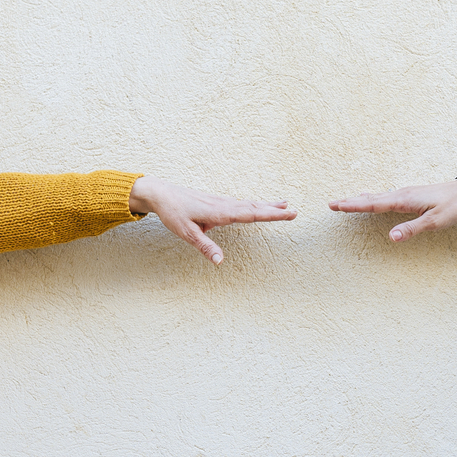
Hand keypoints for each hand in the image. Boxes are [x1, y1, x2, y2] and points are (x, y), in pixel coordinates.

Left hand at [128, 177, 295, 263]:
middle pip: (254, 207)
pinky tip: (259, 205)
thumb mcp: (187, 234)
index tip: (289, 214)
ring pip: (249, 204)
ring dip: (267, 205)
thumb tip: (220, 262)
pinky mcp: (218, 201)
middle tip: (295, 211)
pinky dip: (254, 204)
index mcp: (220, 212)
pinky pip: (241, 203)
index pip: (251, 214)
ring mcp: (222, 201)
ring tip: (284, 205)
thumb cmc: (173, 213)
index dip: (271, 215)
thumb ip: (205, 247)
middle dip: (275, 210)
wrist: (161, 193)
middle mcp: (224, 204)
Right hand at [330, 175, 456, 241]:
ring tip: (344, 202)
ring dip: (359, 199)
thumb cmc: (451, 207)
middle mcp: (401, 194)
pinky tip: (369, 198)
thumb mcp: (433, 222)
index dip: (354, 206)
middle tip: (331, 204)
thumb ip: (411, 229)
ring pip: (376, 196)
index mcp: (403, 200)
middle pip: (370, 198)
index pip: (374, 204)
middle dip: (350, 201)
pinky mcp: (409, 194)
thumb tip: (391, 238)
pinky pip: (384, 196)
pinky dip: (371, 197)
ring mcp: (405, 193)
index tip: (337, 206)